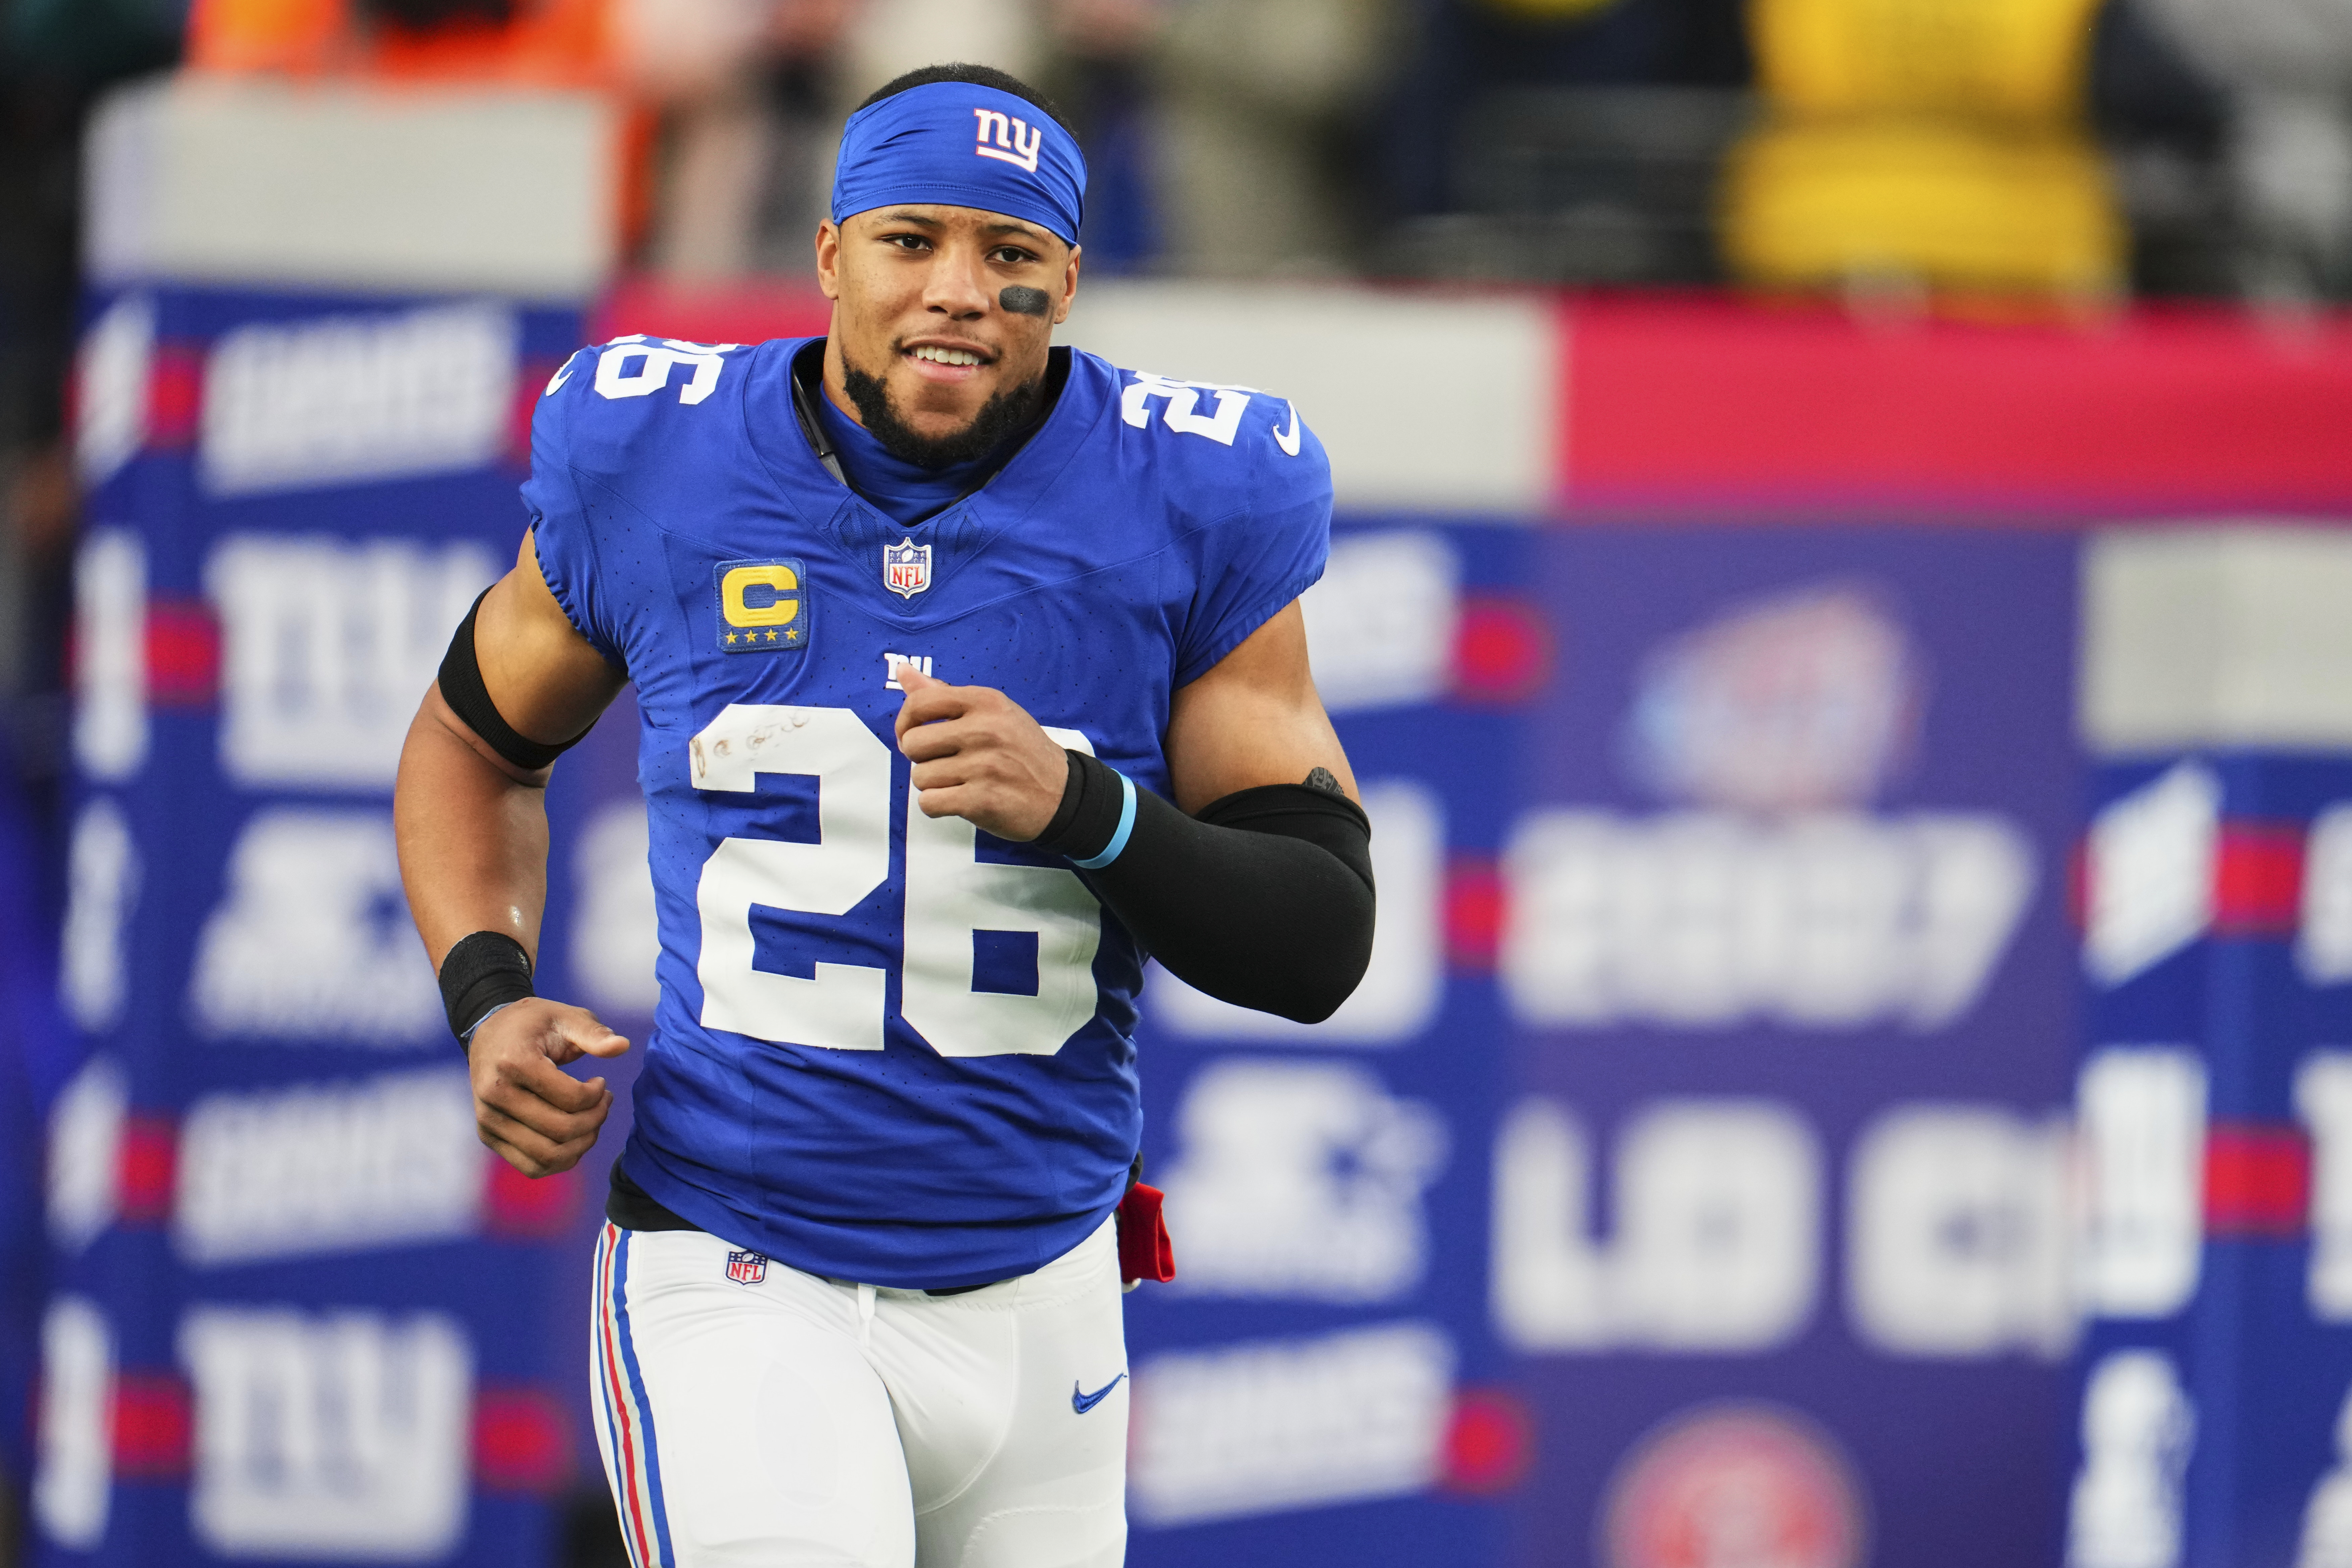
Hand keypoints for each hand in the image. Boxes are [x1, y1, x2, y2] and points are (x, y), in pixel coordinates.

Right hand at [468, 998, 628, 1176]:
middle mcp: (495, 1095)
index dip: (597, 1095)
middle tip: (605, 1102)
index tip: (601, 1081)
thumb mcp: (565, 1016)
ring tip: (592, 1120)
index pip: (571, 1099)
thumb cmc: (534, 1023)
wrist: (490, 1032)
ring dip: (581, 1144)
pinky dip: (561, 1160)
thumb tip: (623, 1046)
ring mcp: (488, 1119)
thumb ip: (594, 1033)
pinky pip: (531, 1167)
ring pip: (547, 1156)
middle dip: (595, 1120)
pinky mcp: (488, 1135)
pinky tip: (575, 1137)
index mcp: (514, 1062)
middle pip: (561, 1131)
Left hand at [894, 666, 1070, 840]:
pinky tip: (959, 800)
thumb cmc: (1021, 751)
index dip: (905, 723)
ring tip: (960, 782)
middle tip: (946, 763)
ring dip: (933, 785)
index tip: (912, 735)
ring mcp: (984, 766)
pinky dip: (938, 806)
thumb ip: (944, 694)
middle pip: (914, 744)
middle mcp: (985, 730)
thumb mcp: (992, 712)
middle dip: (922, 758)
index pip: (920, 703)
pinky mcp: (982, 801)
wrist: (1063, 794)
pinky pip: (929, 803)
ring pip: (920, 777)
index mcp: (986, 702)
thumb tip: (903, 670)